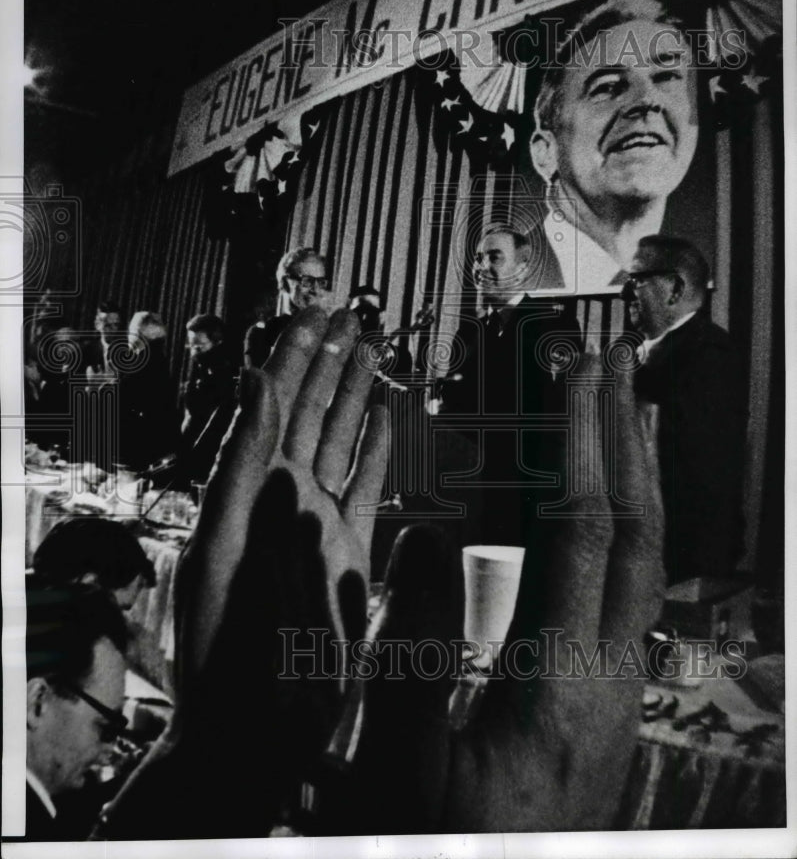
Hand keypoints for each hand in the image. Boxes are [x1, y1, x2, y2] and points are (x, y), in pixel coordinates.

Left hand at [99, 307, 387, 838]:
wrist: (250, 714)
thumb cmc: (223, 634)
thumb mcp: (223, 537)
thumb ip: (242, 458)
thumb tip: (252, 376)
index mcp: (252, 483)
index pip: (276, 401)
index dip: (293, 353)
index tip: (311, 311)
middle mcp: (287, 493)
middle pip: (313, 409)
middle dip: (329, 361)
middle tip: (349, 318)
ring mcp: (321, 518)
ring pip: (342, 438)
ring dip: (355, 394)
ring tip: (369, 353)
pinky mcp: (350, 548)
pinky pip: (367, 485)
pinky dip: (376, 450)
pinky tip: (383, 422)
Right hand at [349, 354, 664, 832]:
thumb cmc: (448, 841)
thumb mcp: (404, 762)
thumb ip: (408, 648)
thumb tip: (423, 539)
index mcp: (559, 679)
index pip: (582, 528)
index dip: (580, 443)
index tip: (574, 378)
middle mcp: (608, 673)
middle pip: (638, 530)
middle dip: (626, 437)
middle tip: (617, 367)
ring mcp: (619, 685)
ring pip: (648, 559)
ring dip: (639, 477)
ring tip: (631, 416)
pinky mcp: (609, 695)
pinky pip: (633, 587)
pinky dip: (627, 526)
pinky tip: (610, 513)